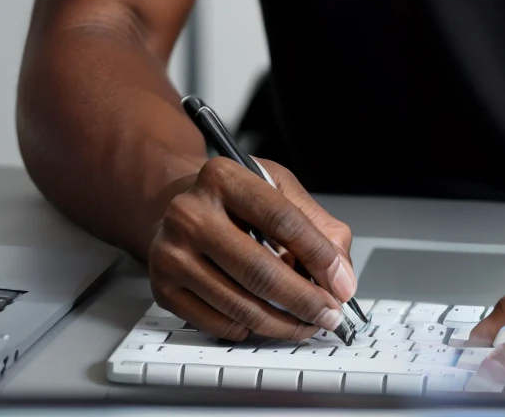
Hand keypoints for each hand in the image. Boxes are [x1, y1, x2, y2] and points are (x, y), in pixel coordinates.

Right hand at [148, 154, 355, 342]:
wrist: (174, 204)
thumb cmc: (231, 198)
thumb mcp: (275, 188)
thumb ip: (316, 225)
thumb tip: (342, 275)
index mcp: (222, 176)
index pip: (281, 219)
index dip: (318, 255)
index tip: (341, 283)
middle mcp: (190, 213)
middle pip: (259, 270)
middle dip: (305, 300)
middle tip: (330, 314)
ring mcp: (171, 253)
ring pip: (240, 304)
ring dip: (283, 323)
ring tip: (306, 323)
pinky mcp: (163, 289)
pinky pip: (218, 323)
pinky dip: (250, 328)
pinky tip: (266, 320)